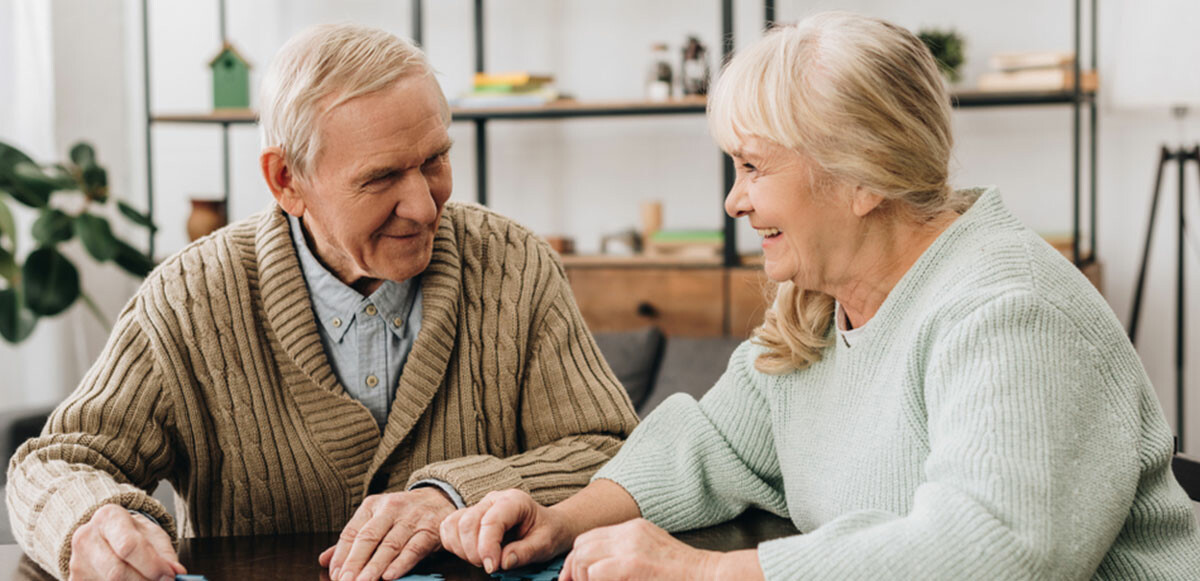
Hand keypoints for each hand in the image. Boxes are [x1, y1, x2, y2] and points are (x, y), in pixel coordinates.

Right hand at [68, 503, 184, 580]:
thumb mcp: (152, 535)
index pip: (129, 546)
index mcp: (108, 517)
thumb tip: (177, 574)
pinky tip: (134, 580)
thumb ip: (165, 554)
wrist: (104, 534)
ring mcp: (76, 562)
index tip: (170, 576)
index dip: (152, 566)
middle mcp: (86, 538)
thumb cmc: (132, 533)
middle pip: (116, 572)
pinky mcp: (75, 580)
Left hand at [319, 487, 455, 580]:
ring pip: (390, 545)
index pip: (352, 532)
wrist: (440, 498)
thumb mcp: (376, 519)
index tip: (336, 575)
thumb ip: (352, 540)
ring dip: (375, 567)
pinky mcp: (430, 530)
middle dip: (355, 562)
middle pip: (369, 537)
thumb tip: (324, 560)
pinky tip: (389, 576)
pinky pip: (414, 549)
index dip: (342, 556)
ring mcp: (412, 519)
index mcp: (372, 506)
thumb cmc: (402, 514)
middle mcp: (391, 509)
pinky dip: (401, 564)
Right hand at [439, 489, 573, 573]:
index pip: (491, 521)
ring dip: (463, 549)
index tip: (492, 567)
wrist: (547, 526)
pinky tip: (471, 554)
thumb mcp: (545, 544)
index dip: (487, 547)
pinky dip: (454, 545)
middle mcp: (493, 499)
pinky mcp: (468, 517)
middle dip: (474, 551)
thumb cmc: (547, 532)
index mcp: (514, 500)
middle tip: (490, 566)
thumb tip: (504, 562)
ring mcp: (478, 507)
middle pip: (468, 523)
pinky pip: (449, 528)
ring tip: (483, 560)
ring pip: (454, 525)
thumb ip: (526, 552)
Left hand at [561, 519, 724, 580]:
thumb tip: (598, 573)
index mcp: (635, 529)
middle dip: (573, 569)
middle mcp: (630, 532)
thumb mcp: (654, 556)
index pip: (591, 538)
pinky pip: (594, 573)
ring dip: (580, 577)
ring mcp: (630, 546)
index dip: (577, 560)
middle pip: (582, 545)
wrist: (710, 576)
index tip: (572, 579)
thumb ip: (628, 557)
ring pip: (583, 557)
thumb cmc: (685, 576)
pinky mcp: (631, 565)